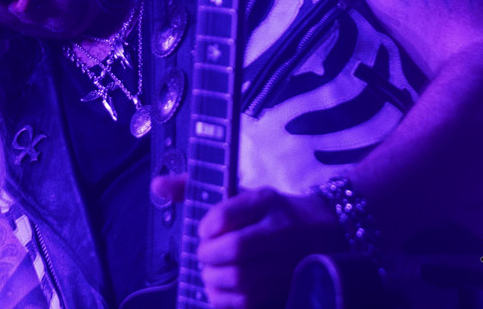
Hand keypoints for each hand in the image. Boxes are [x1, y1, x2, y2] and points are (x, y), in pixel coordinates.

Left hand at [151, 175, 346, 307]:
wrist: (325, 229)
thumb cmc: (270, 211)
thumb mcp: (241, 192)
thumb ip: (196, 189)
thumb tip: (157, 185)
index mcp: (266, 201)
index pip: (228, 213)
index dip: (207, 227)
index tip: (204, 232)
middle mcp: (280, 229)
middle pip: (236, 248)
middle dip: (209, 257)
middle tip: (204, 257)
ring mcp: (287, 260)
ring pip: (243, 279)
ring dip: (215, 280)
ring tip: (209, 275)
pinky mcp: (288, 285)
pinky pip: (252, 302)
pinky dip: (227, 302)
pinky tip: (219, 294)